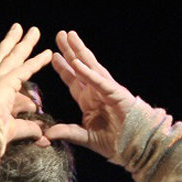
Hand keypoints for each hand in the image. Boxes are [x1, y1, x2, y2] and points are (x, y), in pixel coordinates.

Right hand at [0, 24, 54, 149]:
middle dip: (14, 42)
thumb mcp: (13, 129)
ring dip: (25, 43)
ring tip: (34, 30)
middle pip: (4, 57)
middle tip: (20, 28)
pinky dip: (37, 62)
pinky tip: (48, 54)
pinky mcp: (5, 83)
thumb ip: (28, 128)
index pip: (0, 71)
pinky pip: (25, 70)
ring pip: (13, 57)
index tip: (15, 50)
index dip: (8, 60)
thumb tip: (42, 134)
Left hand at [45, 30, 149, 159]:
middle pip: (80, 67)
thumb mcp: (84, 137)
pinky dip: (88, 73)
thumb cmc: (114, 142)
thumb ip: (67, 132)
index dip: (64, 68)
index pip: (73, 80)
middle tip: (60, 34)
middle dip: (70, 51)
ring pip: (91, 67)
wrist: (135, 147)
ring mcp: (107, 90)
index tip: (53, 56)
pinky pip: (99, 82)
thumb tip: (46, 134)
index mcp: (89, 101)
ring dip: (79, 52)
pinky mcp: (116, 94)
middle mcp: (96, 91)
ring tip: (70, 37)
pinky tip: (77, 63)